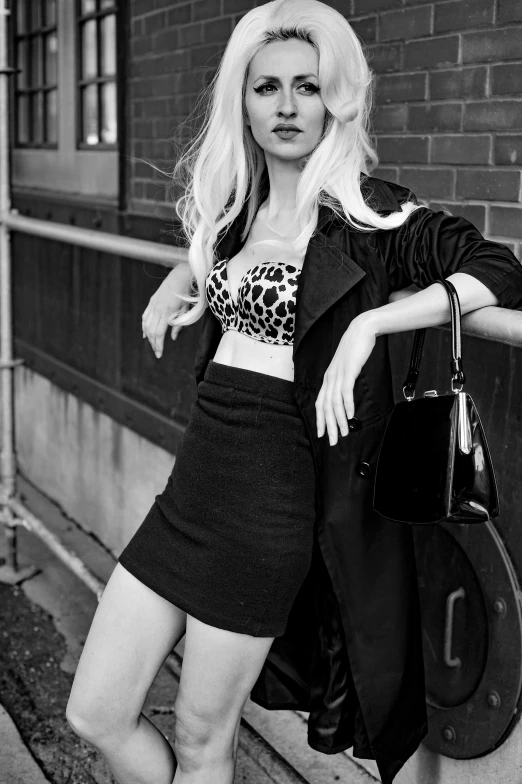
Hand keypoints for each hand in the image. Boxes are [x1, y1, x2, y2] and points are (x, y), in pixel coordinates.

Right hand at [142, 265, 191, 358]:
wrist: (180, 276)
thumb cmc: (187, 294)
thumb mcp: (187, 310)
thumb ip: (179, 324)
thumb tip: (172, 338)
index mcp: (167, 312)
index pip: (159, 333)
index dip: (158, 345)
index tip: (159, 354)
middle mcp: (157, 309)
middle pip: (151, 331)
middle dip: (153, 343)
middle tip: (157, 353)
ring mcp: (153, 304)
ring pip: (146, 324)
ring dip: (149, 336)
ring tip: (153, 345)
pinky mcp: (152, 301)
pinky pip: (145, 317)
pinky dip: (144, 326)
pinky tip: (145, 334)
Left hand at [315, 314, 376, 445]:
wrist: (361, 330)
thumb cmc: (355, 350)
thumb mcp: (347, 368)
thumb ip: (344, 381)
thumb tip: (346, 397)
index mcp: (328, 379)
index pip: (320, 404)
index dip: (320, 420)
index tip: (322, 435)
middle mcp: (329, 378)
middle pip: (325, 407)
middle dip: (328, 426)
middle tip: (332, 441)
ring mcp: (338, 374)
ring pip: (334, 402)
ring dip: (338, 420)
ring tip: (344, 433)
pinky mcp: (348, 370)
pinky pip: (345, 391)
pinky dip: (347, 405)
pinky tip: (350, 416)